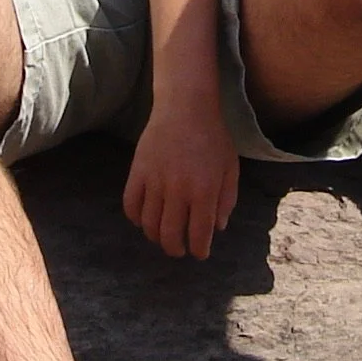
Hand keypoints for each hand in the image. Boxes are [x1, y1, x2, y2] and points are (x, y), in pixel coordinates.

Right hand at [123, 98, 239, 260]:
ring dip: (156, 237)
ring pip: (149, 224)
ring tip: (163, 236)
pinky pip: (130, 205)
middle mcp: (178, 190)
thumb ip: (227, 200)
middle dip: (176, 249)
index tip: (200, 253)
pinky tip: (144, 219)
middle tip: (180, 249)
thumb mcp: (230, 168)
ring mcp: (155, 181)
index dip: (199, 250)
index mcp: (204, 190)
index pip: (199, 234)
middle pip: (170, 235)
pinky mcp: (138, 171)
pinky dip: (135, 218)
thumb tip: (218, 228)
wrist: (185, 107)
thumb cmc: (213, 137)